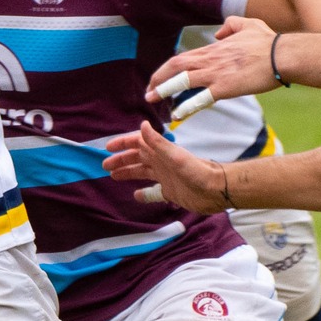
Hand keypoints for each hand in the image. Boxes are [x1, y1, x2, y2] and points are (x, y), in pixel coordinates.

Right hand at [104, 123, 231, 213]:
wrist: (216, 190)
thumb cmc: (198, 172)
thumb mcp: (176, 156)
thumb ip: (158, 142)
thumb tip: (142, 124)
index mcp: (160, 153)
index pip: (138, 143)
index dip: (123, 144)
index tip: (107, 148)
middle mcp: (161, 163)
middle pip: (137, 158)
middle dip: (121, 160)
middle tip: (104, 166)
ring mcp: (165, 177)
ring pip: (142, 173)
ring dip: (128, 173)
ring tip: (113, 176)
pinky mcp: (171, 192)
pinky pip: (154, 192)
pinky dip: (144, 194)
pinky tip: (136, 196)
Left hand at [146, 16, 278, 120]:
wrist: (283, 55)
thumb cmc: (269, 42)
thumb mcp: (247, 24)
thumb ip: (230, 25)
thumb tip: (219, 34)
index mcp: (213, 48)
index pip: (182, 58)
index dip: (166, 70)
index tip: (158, 80)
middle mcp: (210, 59)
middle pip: (175, 67)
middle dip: (158, 80)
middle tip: (148, 93)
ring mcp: (216, 73)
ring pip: (181, 80)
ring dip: (164, 91)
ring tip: (152, 101)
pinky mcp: (225, 88)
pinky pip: (200, 98)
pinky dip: (186, 106)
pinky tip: (176, 115)